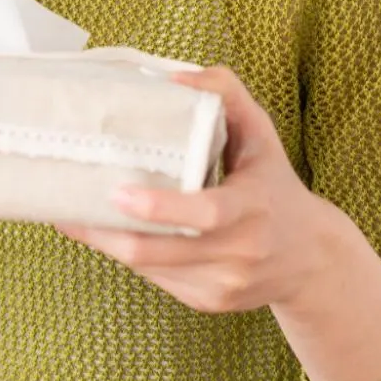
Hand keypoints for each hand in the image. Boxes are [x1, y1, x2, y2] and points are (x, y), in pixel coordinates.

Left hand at [56, 64, 334, 314]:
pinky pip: (156, 279)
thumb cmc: (275, 186)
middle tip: (68, 206)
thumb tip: (175, 78)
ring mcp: (223, 285)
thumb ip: (225, 94)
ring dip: (107, 244)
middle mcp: (239, 253)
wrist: (312, 260)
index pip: (205, 214)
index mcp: (252, 208)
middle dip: (106, 233)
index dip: (159, 208)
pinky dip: (130, 256)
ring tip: (72, 216)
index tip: (118, 192)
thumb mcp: (261, 135)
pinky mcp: (208, 302)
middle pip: (160, 252)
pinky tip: (109, 234)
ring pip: (150, 268)